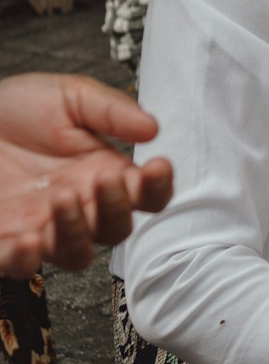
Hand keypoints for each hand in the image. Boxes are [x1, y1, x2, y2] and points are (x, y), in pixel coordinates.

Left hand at [0, 73, 172, 277]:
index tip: (157, 166)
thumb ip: (112, 111)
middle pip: (117, 228)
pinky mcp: (5, 239)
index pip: (145, 194)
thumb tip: (152, 126)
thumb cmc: (18, 110)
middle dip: (117, 207)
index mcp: (102, 171)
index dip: (158, 186)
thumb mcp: (71, 97)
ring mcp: (43, 226)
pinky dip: (27, 259)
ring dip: (76, 232)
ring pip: (77, 254)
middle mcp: (79, 204)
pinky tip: (29, 238)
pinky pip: (21, 265)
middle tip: (104, 179)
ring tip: (63, 197)